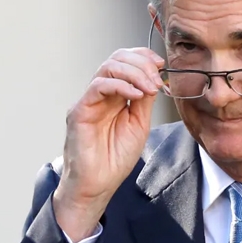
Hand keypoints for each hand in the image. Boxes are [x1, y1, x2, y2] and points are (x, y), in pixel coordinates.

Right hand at [53, 48, 163, 240]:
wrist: (97, 185)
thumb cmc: (114, 160)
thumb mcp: (139, 125)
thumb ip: (144, 101)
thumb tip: (155, 78)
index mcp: (115, 96)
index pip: (125, 62)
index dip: (143, 57)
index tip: (161, 65)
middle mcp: (100, 95)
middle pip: (116, 58)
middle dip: (141, 62)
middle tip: (156, 78)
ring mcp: (89, 101)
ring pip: (107, 67)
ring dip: (133, 72)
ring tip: (149, 87)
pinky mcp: (80, 110)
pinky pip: (98, 86)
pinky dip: (120, 85)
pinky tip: (135, 94)